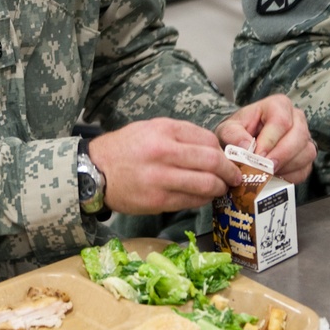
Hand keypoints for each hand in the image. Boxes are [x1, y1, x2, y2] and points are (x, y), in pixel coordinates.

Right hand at [89, 118, 243, 214]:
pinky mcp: (158, 200)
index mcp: (164, 130)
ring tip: (220, 188)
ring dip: (219, 188)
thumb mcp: (150, 128)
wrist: (94, 171)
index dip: (223, 151)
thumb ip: (181, 135)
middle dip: (230, 172)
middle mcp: (163, 152)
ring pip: (206, 184)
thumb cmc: (124, 148)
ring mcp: (161, 178)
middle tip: (234, 177)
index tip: (227, 158)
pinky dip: (203, 200)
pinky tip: (202, 197)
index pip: (207, 140)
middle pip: (213, 162)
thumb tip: (213, 148)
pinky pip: (191, 201)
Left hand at [217, 95, 315, 183]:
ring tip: (268, 173)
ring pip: (306, 153)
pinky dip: (291, 176)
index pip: (281, 121)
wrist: (242, 144)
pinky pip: (306, 168)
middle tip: (265, 169)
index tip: (257, 156)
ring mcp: (304, 137)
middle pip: (299, 136)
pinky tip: (275, 177)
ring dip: (287, 167)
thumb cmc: (238, 133)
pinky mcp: (305, 156)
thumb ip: (233, 135)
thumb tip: (246, 146)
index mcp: (279, 105)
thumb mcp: (228, 129)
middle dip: (281, 155)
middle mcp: (296, 118)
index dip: (270, 141)